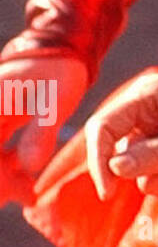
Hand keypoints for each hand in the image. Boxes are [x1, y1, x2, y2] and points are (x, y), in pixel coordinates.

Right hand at [0, 54, 88, 200]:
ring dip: (3, 177)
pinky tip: (27, 179)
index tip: (14, 196)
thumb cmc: (60, 71)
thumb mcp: (55, 103)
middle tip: (26, 199)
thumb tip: (30, 167)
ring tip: (30, 195)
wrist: (63, 48)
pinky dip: (8, 166)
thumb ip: (41, 133)